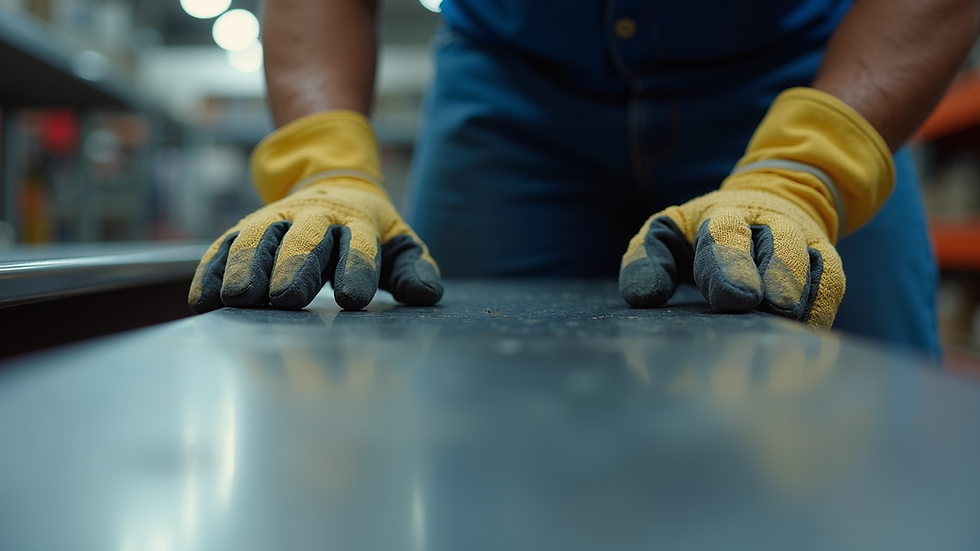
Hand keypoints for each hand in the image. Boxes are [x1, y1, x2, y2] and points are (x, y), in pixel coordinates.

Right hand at [188, 111, 442, 312]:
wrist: (334, 183)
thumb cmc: (369, 229)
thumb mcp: (400, 243)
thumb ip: (414, 269)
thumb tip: (426, 294)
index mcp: (357, 222)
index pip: (360, 245)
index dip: (357, 269)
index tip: (353, 298)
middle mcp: (313, 217)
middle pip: (303, 239)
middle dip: (294, 267)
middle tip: (286, 298)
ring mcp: (276, 220)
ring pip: (257, 237)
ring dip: (247, 266)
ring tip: (239, 298)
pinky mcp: (246, 229)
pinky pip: (224, 246)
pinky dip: (212, 270)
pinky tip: (203, 299)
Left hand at [619, 88, 894, 328]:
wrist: (764, 207)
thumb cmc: (700, 235)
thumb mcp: (664, 236)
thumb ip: (646, 261)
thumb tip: (644, 298)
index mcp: (722, 215)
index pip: (727, 234)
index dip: (731, 264)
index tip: (735, 299)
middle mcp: (768, 224)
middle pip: (780, 243)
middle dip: (776, 275)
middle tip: (763, 308)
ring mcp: (801, 242)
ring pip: (815, 261)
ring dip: (803, 295)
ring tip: (786, 328)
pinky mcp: (825, 263)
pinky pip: (832, 282)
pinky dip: (823, 307)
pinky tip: (807, 336)